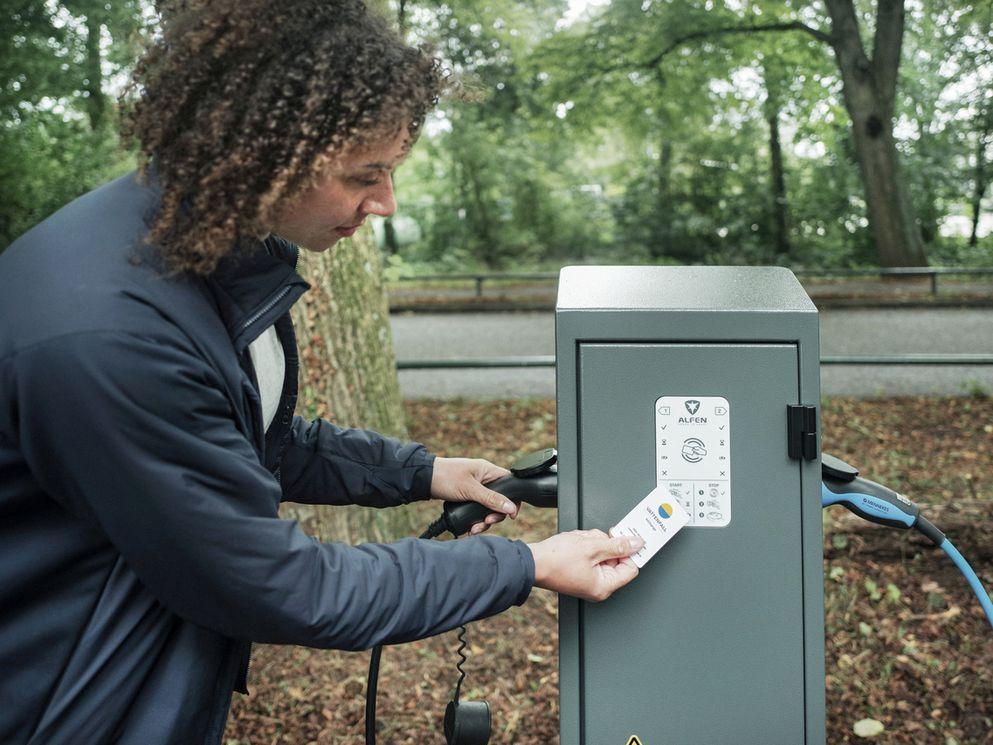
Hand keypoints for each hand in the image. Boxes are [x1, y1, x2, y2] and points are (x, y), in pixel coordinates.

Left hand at [430, 456, 517, 534]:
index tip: (511, 515)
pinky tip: (470, 528)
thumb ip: (491, 499)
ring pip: (488, 508)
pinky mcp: (468, 497)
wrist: (423, 479)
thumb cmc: (446, 477)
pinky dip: (475, 520)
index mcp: (488, 471)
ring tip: (474, 529)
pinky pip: (477, 511)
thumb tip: (511, 508)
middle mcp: (484, 479)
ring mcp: (476, 489)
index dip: (514, 500)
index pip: (510, 484)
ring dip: (484, 521)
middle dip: (494, 515)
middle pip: (500, 501)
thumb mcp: (470, 489)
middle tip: (486, 522)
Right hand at [527, 530, 643, 601]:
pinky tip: (574, 544)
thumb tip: (637, 544)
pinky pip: (592, 552)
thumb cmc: (555, 560)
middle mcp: (598, 586)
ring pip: (603, 551)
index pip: (631, 567)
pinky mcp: (581, 570)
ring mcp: (589, 578)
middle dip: (605, 543)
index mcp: (604, 586)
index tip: (630, 538)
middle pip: (616, 557)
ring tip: (578, 542)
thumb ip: (617, 545)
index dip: (630, 551)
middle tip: (592, 540)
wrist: (531, 561)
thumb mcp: (591, 547)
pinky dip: (585, 544)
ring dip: (593, 541)